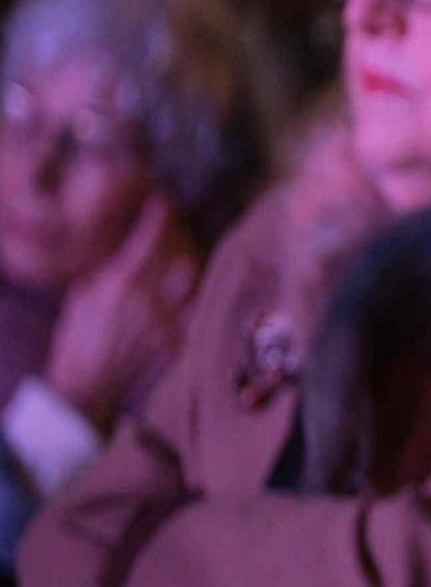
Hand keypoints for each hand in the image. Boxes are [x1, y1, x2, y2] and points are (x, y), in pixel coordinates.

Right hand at [42, 195, 198, 430]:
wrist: (87, 385)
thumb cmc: (77, 338)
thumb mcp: (82, 295)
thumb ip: (108, 268)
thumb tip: (127, 242)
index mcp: (121, 284)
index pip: (149, 239)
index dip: (158, 217)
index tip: (162, 202)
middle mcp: (150, 299)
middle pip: (179, 253)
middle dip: (178, 234)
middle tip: (174, 224)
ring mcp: (169, 320)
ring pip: (194, 277)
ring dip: (190, 259)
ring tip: (185, 249)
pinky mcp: (180, 339)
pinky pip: (196, 306)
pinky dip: (194, 291)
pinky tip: (192, 283)